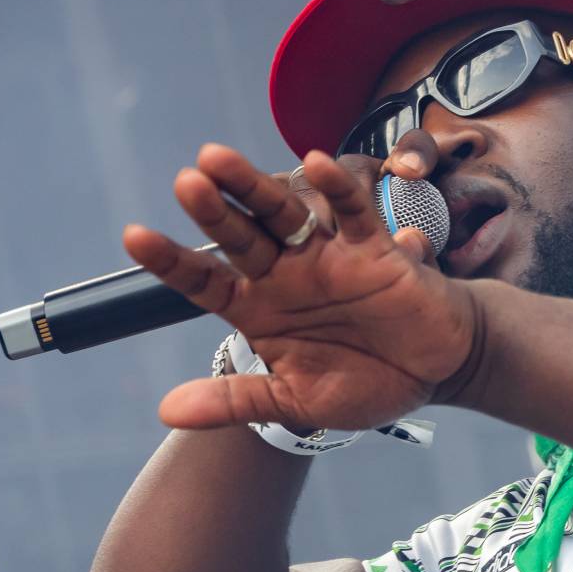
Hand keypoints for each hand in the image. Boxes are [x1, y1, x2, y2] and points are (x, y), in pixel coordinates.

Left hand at [122, 143, 481, 431]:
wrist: (437, 372)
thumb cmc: (368, 384)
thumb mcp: (296, 403)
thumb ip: (237, 402)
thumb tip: (167, 412)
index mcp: (259, 310)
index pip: (205, 280)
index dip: (171, 261)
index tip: (135, 236)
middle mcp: (285, 275)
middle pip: (240, 235)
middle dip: (213, 211)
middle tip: (186, 182)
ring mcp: (326, 257)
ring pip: (283, 214)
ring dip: (252, 187)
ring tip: (217, 160)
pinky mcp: (372, 249)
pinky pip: (351, 212)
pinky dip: (336, 190)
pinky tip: (315, 165)